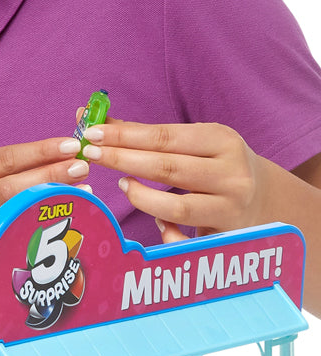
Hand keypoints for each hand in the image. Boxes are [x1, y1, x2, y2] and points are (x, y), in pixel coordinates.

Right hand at [0, 137, 91, 222]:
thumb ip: (14, 171)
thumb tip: (62, 156)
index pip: (4, 159)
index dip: (40, 151)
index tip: (71, 146)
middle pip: (8, 188)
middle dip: (48, 175)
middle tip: (81, 167)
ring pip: (11, 216)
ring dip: (49, 202)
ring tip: (82, 191)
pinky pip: (13, 241)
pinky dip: (40, 229)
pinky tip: (62, 221)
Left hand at [78, 118, 265, 241]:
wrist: (266, 198)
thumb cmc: (214, 163)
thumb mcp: (191, 141)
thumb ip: (143, 133)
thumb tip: (92, 116)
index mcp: (221, 140)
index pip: (164, 137)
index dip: (124, 136)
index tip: (91, 133)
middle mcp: (232, 173)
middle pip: (167, 168)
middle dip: (122, 160)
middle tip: (90, 155)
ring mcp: (231, 207)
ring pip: (177, 207)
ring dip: (141, 197)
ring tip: (122, 184)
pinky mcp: (228, 236)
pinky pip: (188, 239)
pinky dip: (167, 232)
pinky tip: (157, 222)